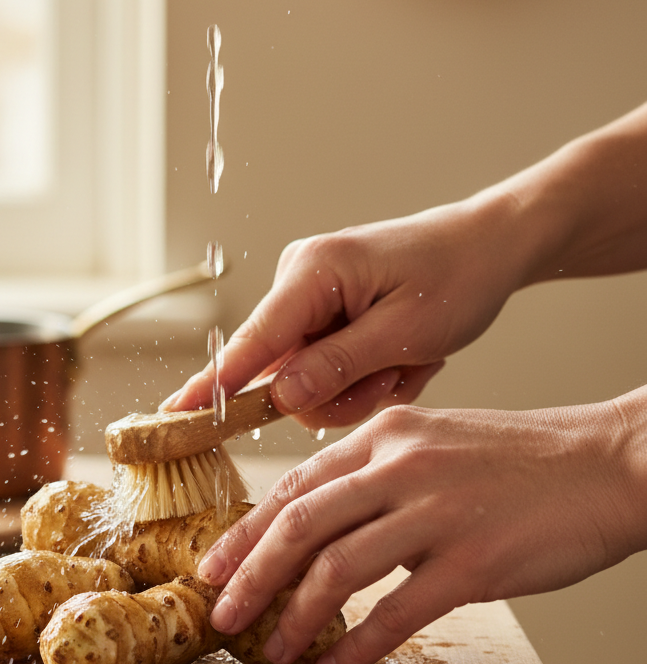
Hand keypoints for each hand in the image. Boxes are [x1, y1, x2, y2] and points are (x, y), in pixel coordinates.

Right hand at [163, 196, 535, 428]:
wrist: (490, 247)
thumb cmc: (457, 277)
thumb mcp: (404, 332)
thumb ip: (337, 367)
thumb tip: (278, 397)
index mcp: (313, 273)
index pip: (251, 341)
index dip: (214, 384)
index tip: (173, 417)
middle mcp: (299, 281)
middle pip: (284, 371)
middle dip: (340, 390)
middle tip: (396, 374)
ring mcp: (309, 297)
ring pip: (309, 378)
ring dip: (360, 384)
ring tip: (406, 359)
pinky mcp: (324, 312)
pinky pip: (327, 366)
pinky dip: (366, 373)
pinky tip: (401, 355)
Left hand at [198, 394, 646, 663]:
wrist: (605, 464)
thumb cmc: (517, 459)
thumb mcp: (432, 442)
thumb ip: (375, 474)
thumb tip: (323, 522)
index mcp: (383, 436)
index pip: (294, 486)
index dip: (246, 531)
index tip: (215, 565)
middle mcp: (398, 466)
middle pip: (298, 525)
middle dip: (250, 575)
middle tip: (220, 613)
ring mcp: (434, 512)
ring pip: (336, 569)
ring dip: (294, 617)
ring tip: (271, 649)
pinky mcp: (472, 561)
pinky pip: (396, 611)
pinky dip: (358, 645)